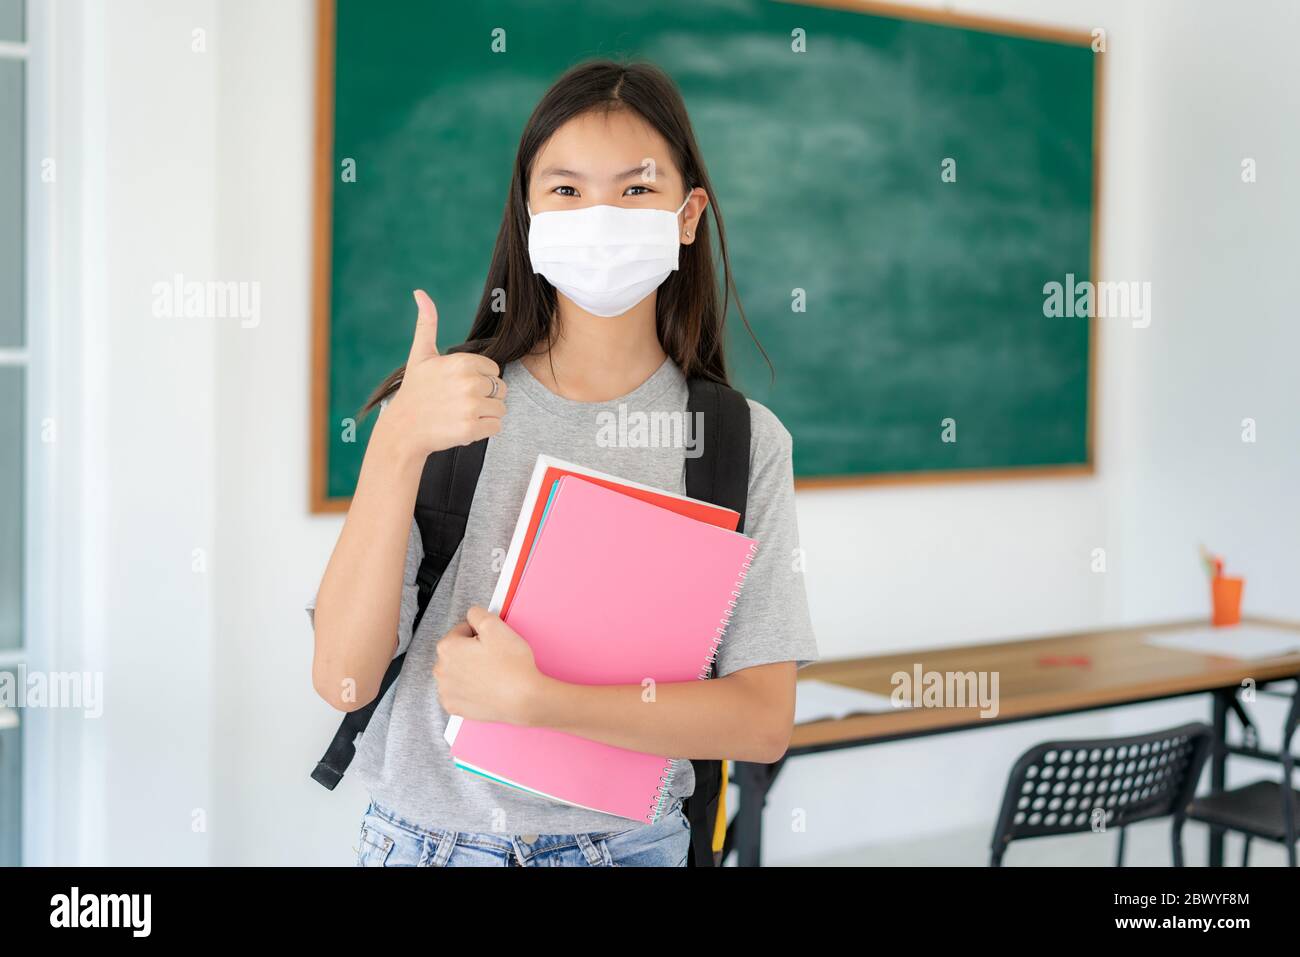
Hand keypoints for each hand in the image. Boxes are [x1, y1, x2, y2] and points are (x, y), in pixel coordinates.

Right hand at [382, 289, 506, 458]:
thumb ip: (427, 323)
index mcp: (463, 362)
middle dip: (485, 397)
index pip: (494, 371)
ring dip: (486, 414)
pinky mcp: (472, 429)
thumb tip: (420, 292)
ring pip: (501, 408)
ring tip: (462, 414)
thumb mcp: (420, 355)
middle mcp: (469, 382)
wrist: (403, 429)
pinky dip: (484, 429)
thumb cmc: (415, 391)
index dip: (480, 379)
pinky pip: (497, 426)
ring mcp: (471, 406)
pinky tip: (464, 426)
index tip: (459, 386)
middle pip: (501, 389)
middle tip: (460, 402)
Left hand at [433, 606, 547, 725]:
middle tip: (493, 657)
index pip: (461, 630)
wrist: (523, 699)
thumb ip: (477, 613)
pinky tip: (484, 687)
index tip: (491, 642)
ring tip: (490, 673)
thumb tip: (472, 615)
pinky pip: (457, 692)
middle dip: (471, 651)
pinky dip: (468, 689)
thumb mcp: (496, 626)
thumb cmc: (511, 665)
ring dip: (468, 669)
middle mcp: (441, 670)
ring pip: (456, 671)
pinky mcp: (453, 707)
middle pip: (456, 651)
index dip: (479, 633)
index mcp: (447, 647)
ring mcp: (446, 691)